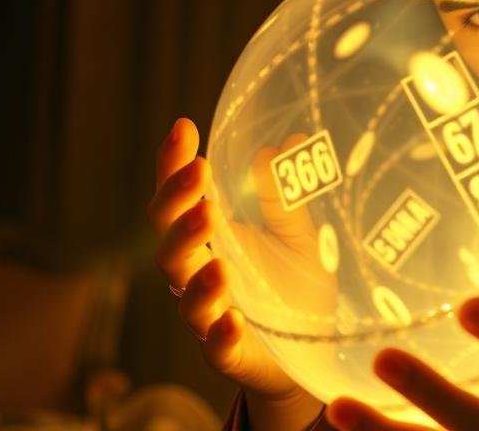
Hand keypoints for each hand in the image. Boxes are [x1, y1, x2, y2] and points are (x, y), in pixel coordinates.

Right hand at [148, 118, 324, 428]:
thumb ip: (285, 194)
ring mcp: (210, 314)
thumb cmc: (293, 286)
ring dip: (196, 269)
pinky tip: (233, 319)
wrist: (310, 352)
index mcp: (210, 238)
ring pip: (185, 292)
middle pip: (168, 240)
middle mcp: (199, 272)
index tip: (184, 126)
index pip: (178, 197)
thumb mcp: (296, 234)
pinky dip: (220, 332)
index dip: (173, 164)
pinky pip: (216, 345)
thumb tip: (289, 139)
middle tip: (197, 177)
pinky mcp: (229, 352)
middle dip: (177, 208)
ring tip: (215, 248)